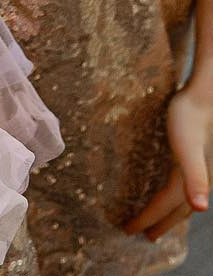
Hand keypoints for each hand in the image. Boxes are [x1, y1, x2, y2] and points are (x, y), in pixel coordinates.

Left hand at [126, 84, 212, 242]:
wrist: (206, 96)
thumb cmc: (191, 117)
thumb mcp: (188, 146)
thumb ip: (195, 176)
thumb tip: (200, 207)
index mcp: (190, 182)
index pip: (164, 207)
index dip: (146, 219)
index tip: (127, 230)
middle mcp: (199, 181)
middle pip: (177, 210)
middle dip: (160, 223)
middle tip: (144, 235)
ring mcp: (200, 169)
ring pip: (183, 199)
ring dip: (170, 212)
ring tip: (158, 218)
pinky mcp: (197, 157)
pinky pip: (184, 184)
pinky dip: (175, 195)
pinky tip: (171, 187)